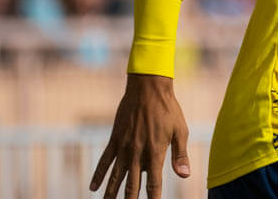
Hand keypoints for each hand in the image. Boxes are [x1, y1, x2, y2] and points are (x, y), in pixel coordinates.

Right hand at [90, 74, 190, 197]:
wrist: (149, 88)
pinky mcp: (115, 139)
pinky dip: (98, 175)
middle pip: (132, 185)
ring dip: (111, 193)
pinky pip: (104, 161)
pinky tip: (93, 187)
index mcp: (155, 153)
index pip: (154, 184)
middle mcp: (137, 153)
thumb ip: (180, 155)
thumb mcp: (180, 130)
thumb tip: (185, 176)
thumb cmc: (168, 109)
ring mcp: (124, 147)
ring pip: (116, 177)